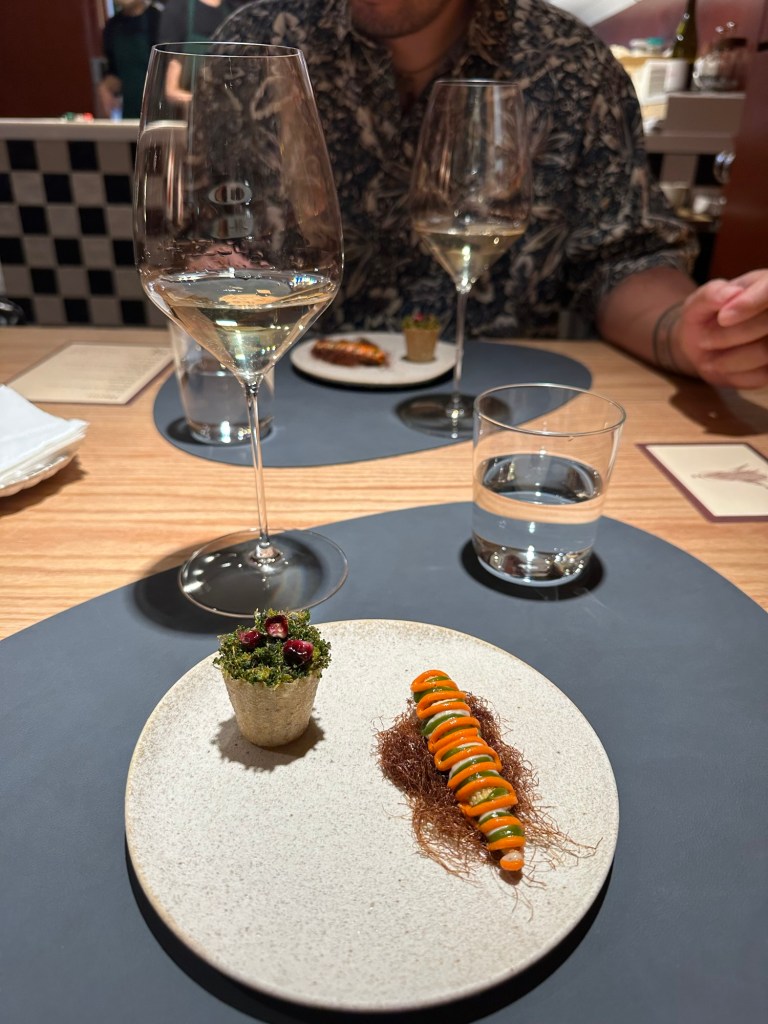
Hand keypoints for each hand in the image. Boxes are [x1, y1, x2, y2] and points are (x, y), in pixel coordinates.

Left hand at [675, 270, 767, 388]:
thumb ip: (711, 294)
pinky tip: (722, 367)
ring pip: (765, 351)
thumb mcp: (697, 304)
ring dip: (729, 359)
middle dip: (730, 336)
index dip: (750, 304)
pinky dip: (735, 375)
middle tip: (703, 341)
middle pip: (767, 323)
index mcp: (766, 284)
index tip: (723, 318)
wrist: (704, 346)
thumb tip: (731, 293)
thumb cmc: (704, 317)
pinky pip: (762, 375)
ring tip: (709, 358)